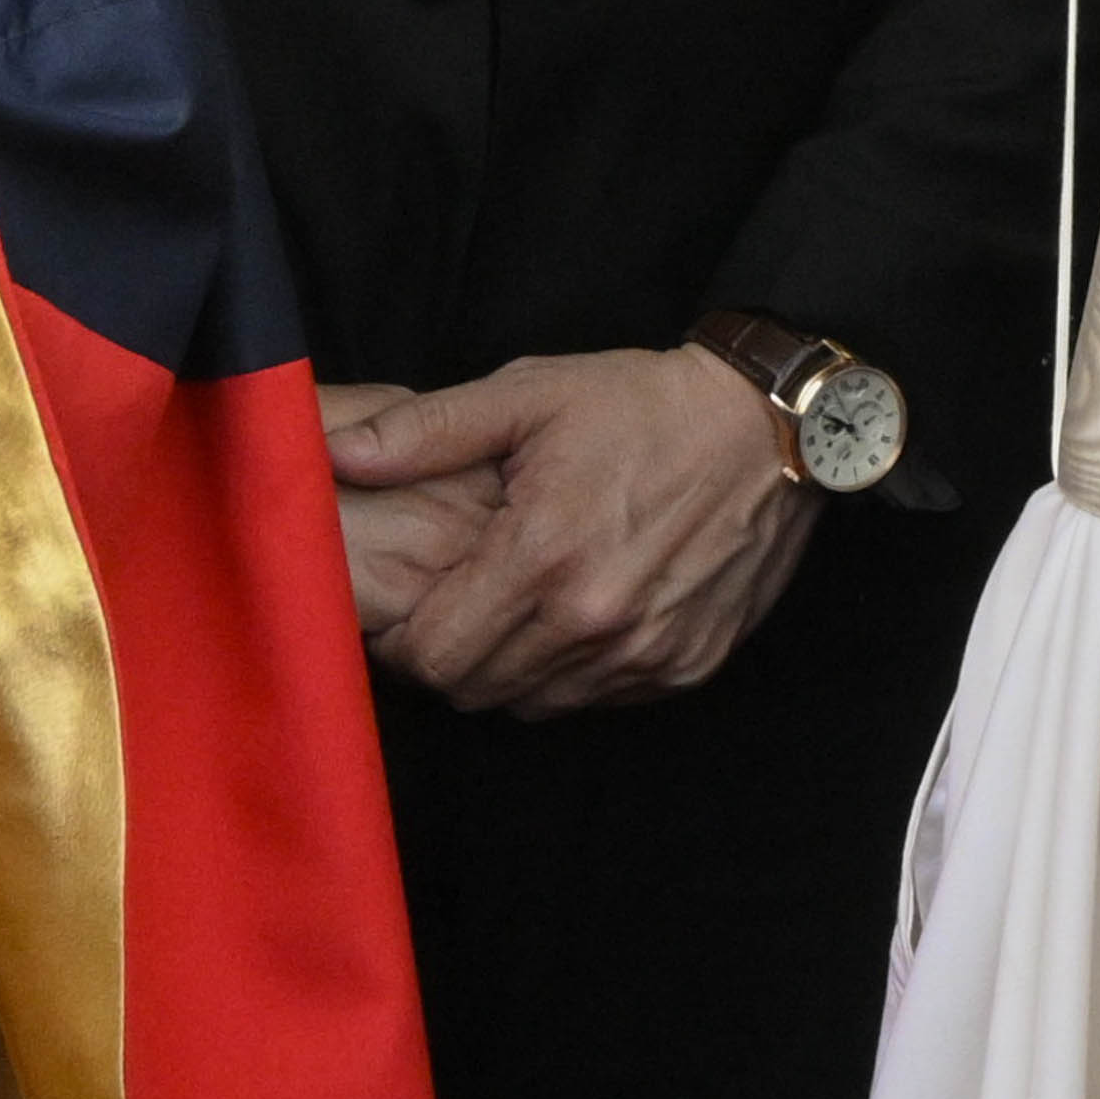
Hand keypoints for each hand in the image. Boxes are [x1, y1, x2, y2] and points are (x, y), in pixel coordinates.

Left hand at [324, 344, 820, 715]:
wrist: (765, 427)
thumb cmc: (639, 403)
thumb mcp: (526, 394)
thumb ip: (426, 433)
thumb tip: (334, 454)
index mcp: (543, 554)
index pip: (434, 655)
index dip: (407, 636)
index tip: (413, 599)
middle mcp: (594, 620)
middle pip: (476, 691)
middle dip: (452, 654)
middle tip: (460, 598)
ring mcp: (645, 652)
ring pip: (534, 704)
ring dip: (512, 667)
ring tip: (519, 600)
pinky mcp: (685, 666)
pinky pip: (598, 699)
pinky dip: (574, 671)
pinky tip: (578, 611)